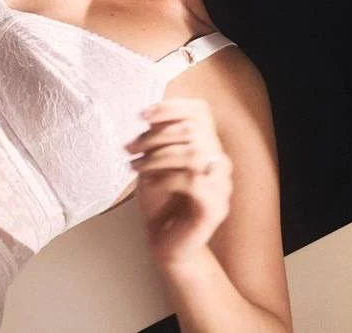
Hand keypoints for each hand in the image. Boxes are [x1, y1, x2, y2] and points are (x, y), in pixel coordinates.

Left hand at [125, 98, 232, 268]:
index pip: (200, 112)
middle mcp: (220, 162)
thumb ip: (158, 138)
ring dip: (157, 156)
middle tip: (130, 147)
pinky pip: (192, 182)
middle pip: (192, 131)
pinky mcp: (215, 208)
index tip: (142, 115)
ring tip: (135, 166)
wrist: (167, 243)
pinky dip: (165, 177)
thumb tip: (149, 114)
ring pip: (193, 154)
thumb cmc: (160, 199)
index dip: (171, 107)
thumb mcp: (155, 162)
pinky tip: (149, 182)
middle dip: (155, 136)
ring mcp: (221, 186)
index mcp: (209, 145)